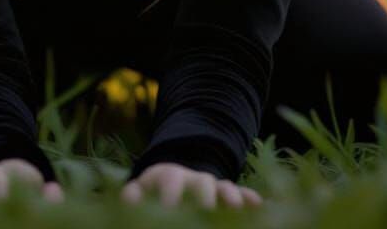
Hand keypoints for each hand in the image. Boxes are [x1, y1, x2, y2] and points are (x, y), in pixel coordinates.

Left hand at [121, 162, 262, 208]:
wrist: (173, 180)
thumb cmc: (154, 192)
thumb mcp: (143, 189)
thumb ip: (135, 194)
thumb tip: (128, 199)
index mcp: (169, 176)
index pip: (171, 179)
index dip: (171, 193)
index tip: (169, 208)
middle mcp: (193, 179)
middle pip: (202, 182)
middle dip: (205, 197)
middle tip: (205, 211)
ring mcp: (212, 188)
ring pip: (224, 188)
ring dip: (230, 196)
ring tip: (235, 207)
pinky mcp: (226, 198)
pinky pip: (241, 195)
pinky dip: (249, 199)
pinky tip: (258, 204)